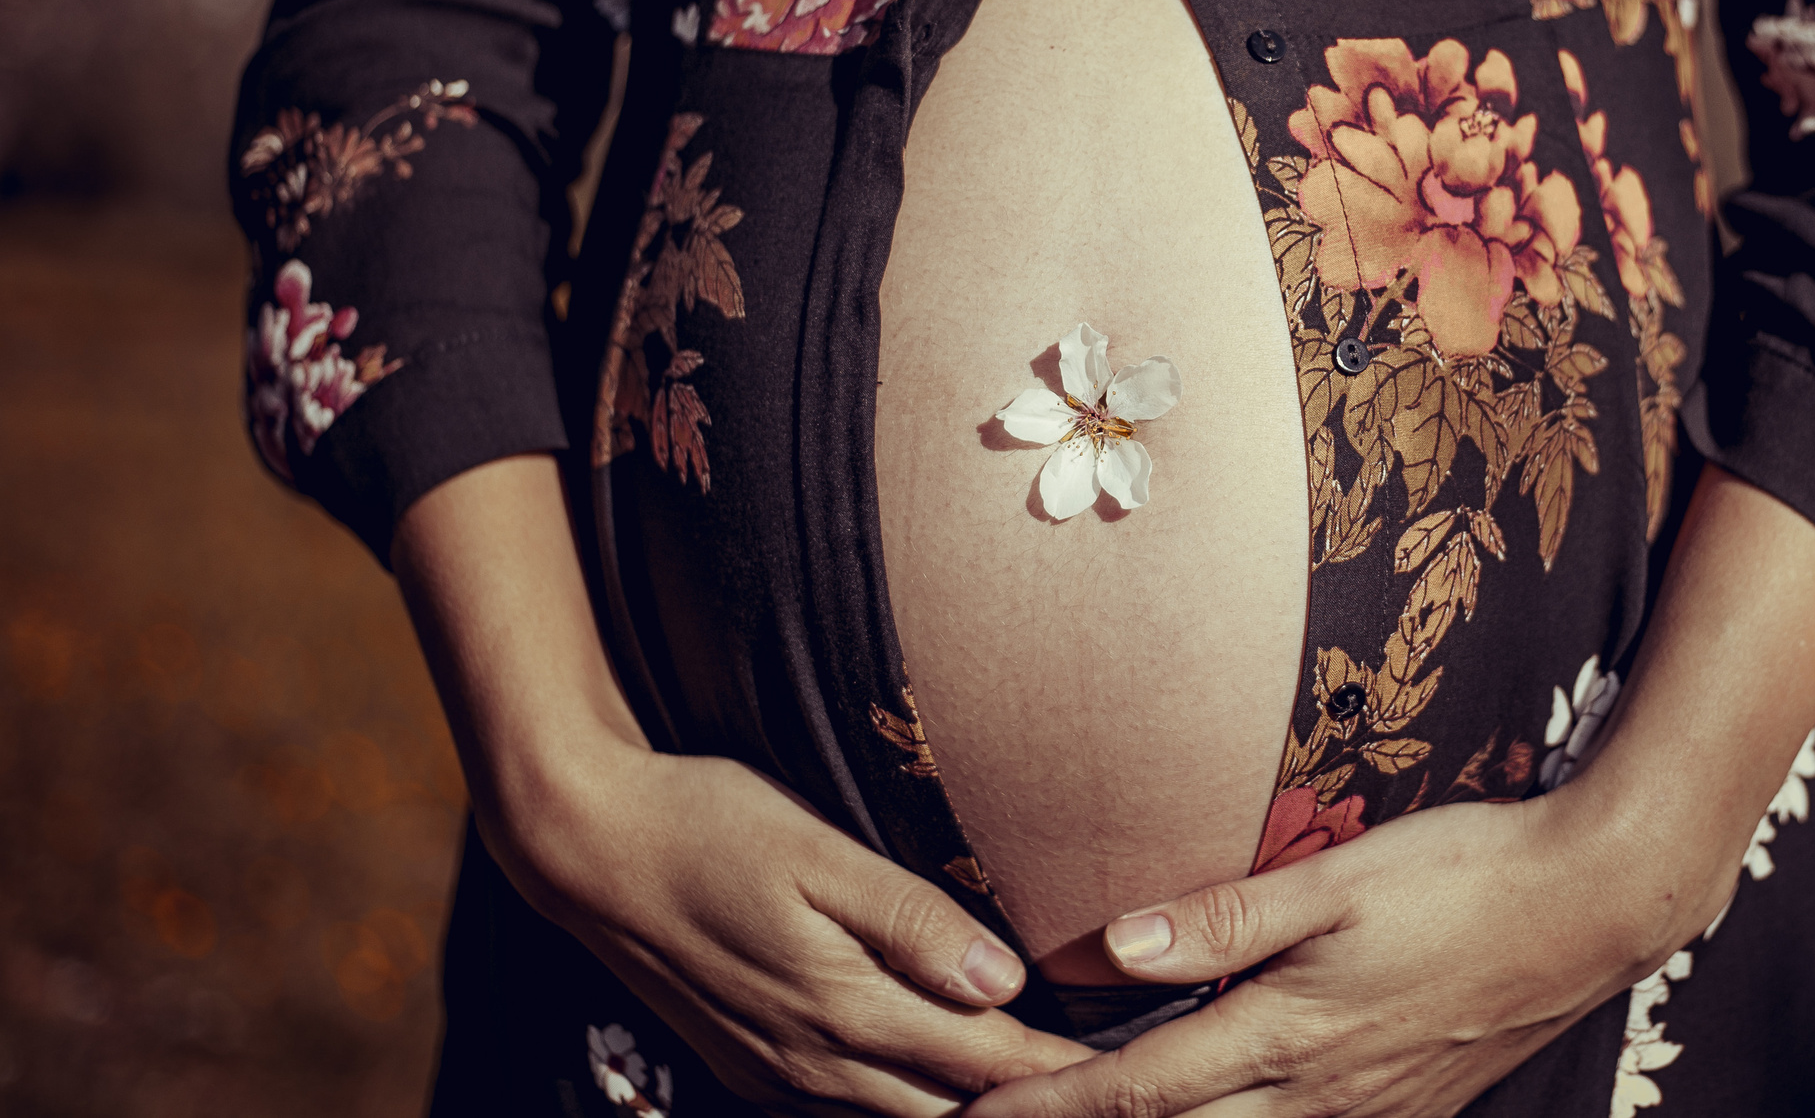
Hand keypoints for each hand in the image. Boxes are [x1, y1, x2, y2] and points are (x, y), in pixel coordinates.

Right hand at [388, 456, 1090, 1116]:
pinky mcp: (750, 1063)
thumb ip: (911, 919)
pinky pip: (848, 1106)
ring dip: (970, 1105)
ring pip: (901, 1116)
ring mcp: (776, 1071)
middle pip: (950, 1108)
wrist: (586, 847)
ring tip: (1044, 1088)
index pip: (983, 1059)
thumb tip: (1001, 982)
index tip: (1130, 1071)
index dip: (1058, 1071)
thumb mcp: (814, 852)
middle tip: (1110, 1088)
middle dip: (1028, 1103)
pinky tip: (941, 1074)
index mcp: (843, 1007)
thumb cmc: (709, 824)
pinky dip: (908, 1099)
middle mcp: (813, 1059)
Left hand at [960, 790, 1687, 1117]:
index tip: (974, 1110)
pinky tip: (1219, 1111)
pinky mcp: (1402, 1111)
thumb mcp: (1340, 881)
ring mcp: (1365, 1115)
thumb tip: (1113, 946)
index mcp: (1289, 1036)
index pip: (1138, 1092)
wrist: (1592, 907)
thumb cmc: (1465, 875)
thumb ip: (1224, 916)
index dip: (1048, 1108)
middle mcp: (1319, 1097)